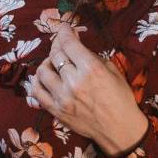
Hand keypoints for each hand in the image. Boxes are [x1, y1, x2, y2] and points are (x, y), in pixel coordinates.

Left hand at [31, 24, 148, 156]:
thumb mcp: (112, 71)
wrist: (120, 129)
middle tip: (61, 44)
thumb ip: (93, 56)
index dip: (64, 32)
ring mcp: (62, 97)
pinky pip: (37, 91)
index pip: (69, 43)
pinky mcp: (56, 110)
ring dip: (47, 62)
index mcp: (91, 69)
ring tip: (54, 63)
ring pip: (43, 71)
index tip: (64, 28)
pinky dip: (37, 81)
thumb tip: (77, 44)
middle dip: (57, 44)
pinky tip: (44, 78)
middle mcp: (74, 81)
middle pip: (55, 54)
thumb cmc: (121, 99)